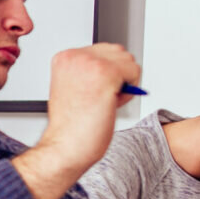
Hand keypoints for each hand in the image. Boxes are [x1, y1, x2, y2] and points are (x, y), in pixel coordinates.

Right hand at [14, 43, 141, 198]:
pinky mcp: (106, 72)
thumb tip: (118, 70)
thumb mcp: (73, 88)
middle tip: (102, 99)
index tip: (93, 92)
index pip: (101, 51)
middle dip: (118, 75)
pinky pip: (134, 73)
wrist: (65, 147)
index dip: (105, 74)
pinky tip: (112, 104)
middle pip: (117, 52)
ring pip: (128, 61)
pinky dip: (130, 92)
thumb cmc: (70, 127)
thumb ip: (90, 73)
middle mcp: (76, 56)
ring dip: (124, 83)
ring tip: (105, 102)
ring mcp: (90, 62)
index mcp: (65, 58)